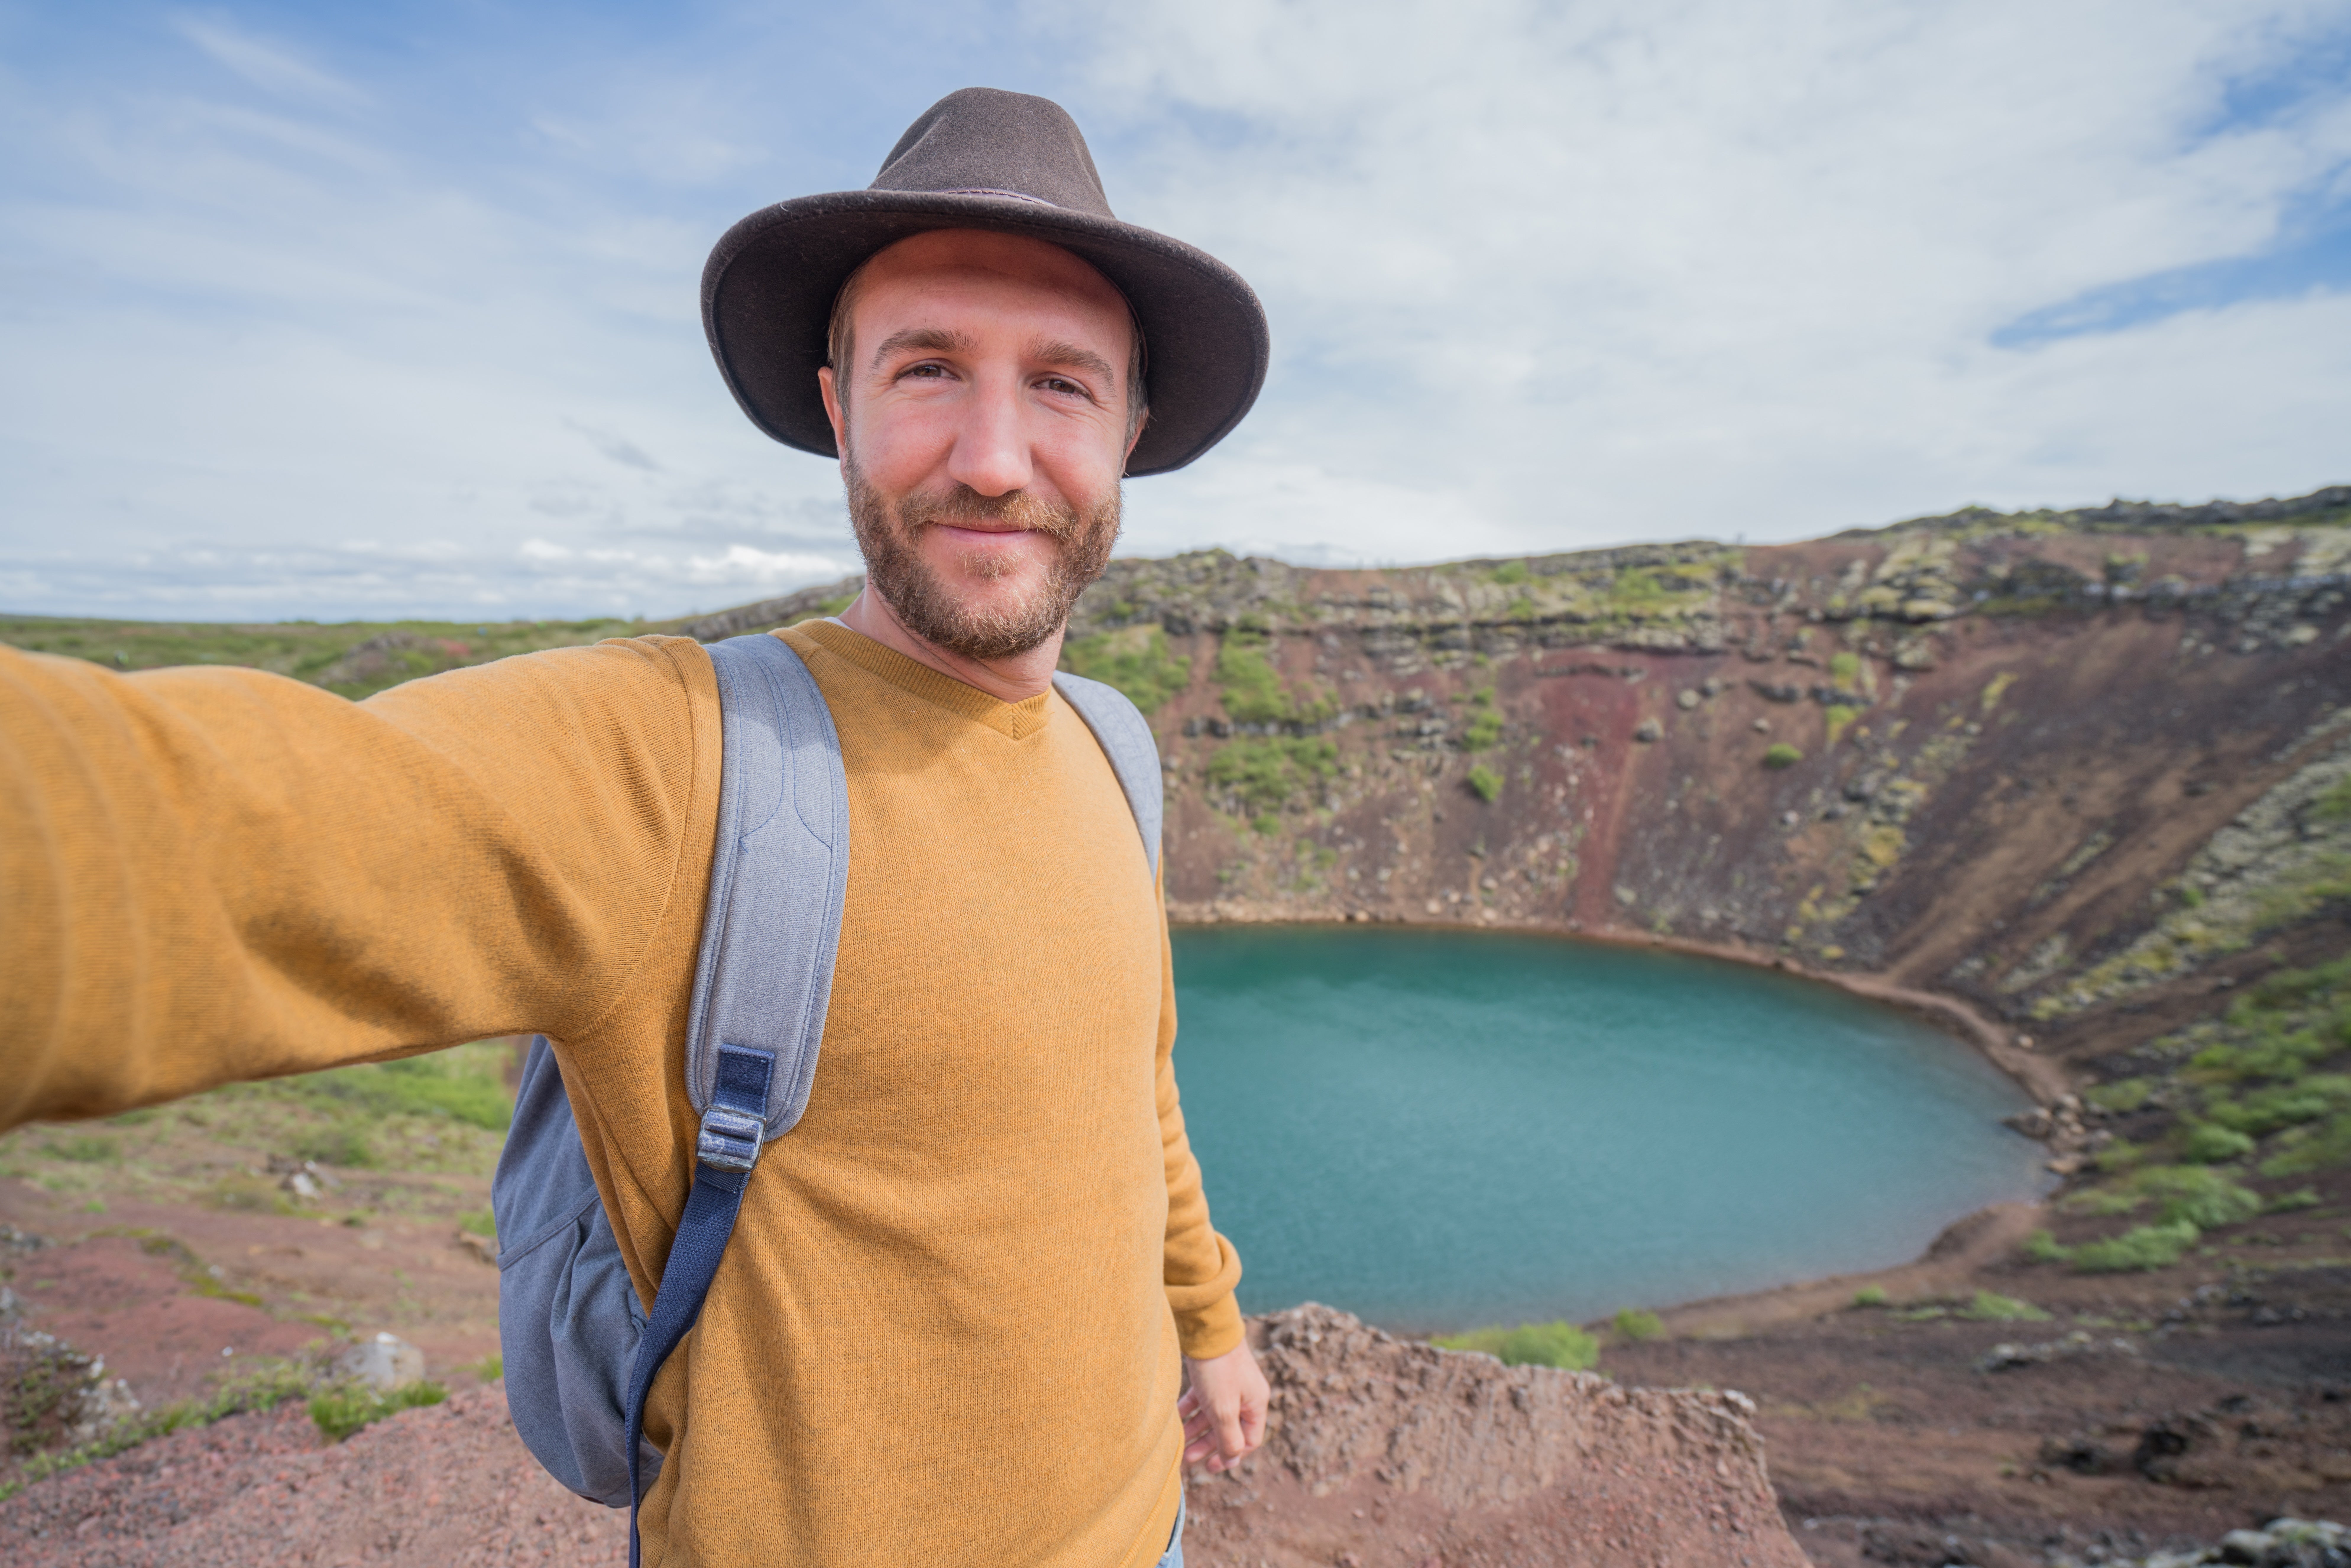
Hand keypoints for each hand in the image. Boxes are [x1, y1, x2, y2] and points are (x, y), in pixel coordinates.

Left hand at [1179, 1339, 1268, 1472]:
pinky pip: (1202, 1399)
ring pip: (1213, 1414)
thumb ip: (1229, 1438)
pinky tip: (1175, 1417)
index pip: (1249, 1441)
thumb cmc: (1219, 1371)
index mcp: (1255, 1404)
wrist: (1206, 1330)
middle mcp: (1244, 1394)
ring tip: (1178, 1441)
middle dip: (1207, 1444)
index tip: (1210, 1467)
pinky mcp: (1211, 1374)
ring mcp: (1227, 1384)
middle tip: (1187, 1458)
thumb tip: (1233, 1460)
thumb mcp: (1225, 1410)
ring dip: (1196, 1429)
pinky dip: (1190, 1409)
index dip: (1230, 1456)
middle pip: (1228, 1429)